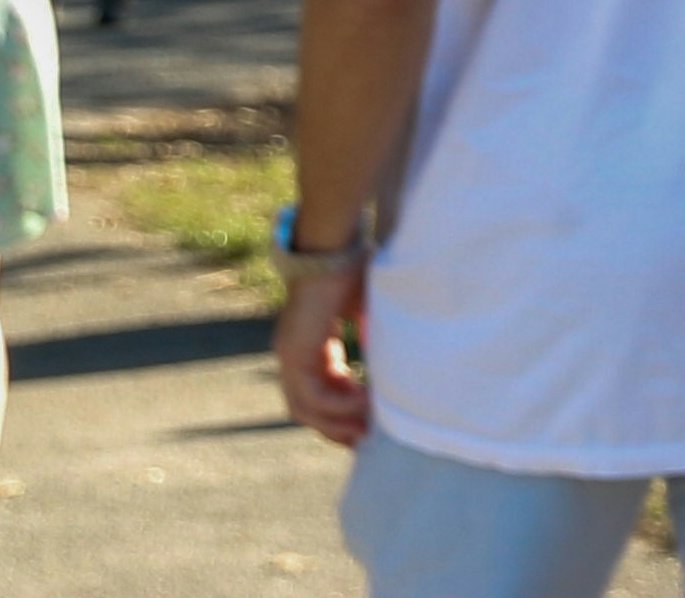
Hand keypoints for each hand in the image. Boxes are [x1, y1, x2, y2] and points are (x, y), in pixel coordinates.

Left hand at [273, 263, 372, 446]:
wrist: (333, 245)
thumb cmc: (352, 267)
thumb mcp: (367, 308)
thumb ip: (372, 334)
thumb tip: (394, 358)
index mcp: (308, 343)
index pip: (316, 389)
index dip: (341, 409)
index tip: (368, 420)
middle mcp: (292, 353)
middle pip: (305, 407)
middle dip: (335, 427)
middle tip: (365, 439)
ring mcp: (290, 354)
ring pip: (305, 408)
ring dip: (336, 422)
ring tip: (368, 427)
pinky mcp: (295, 352)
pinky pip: (312, 394)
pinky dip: (338, 405)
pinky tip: (366, 402)